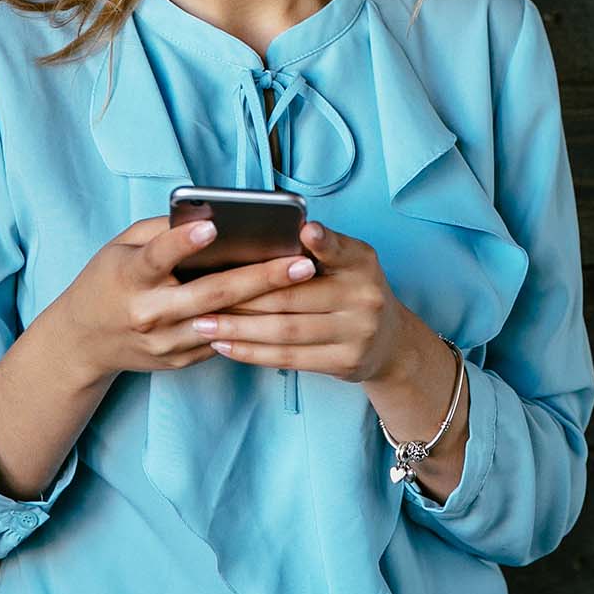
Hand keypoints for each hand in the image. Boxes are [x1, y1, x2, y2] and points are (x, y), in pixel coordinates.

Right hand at [51, 215, 320, 380]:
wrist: (82, 342)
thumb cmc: (107, 281)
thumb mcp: (120, 247)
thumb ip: (160, 232)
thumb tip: (210, 214)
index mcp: (129, 278)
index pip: (158, 257)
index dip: (184, 242)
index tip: (213, 227)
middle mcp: (148, 313)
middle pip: (211, 295)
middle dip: (260, 277)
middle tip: (300, 263)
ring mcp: (166, 342)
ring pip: (225, 323)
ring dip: (267, 303)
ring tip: (303, 283)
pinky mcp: (179, 360)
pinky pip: (222, 341)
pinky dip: (252, 322)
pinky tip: (283, 305)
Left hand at [193, 221, 409, 383]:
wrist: (390, 342)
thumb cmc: (352, 291)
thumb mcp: (349, 262)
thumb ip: (318, 249)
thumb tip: (264, 234)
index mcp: (361, 263)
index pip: (339, 249)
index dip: (322, 242)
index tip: (303, 230)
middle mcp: (364, 297)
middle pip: (294, 297)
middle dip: (243, 297)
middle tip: (203, 294)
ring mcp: (357, 333)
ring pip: (286, 331)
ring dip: (239, 328)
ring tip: (203, 323)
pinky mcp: (345, 362)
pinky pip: (289, 358)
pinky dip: (252, 352)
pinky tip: (225, 346)